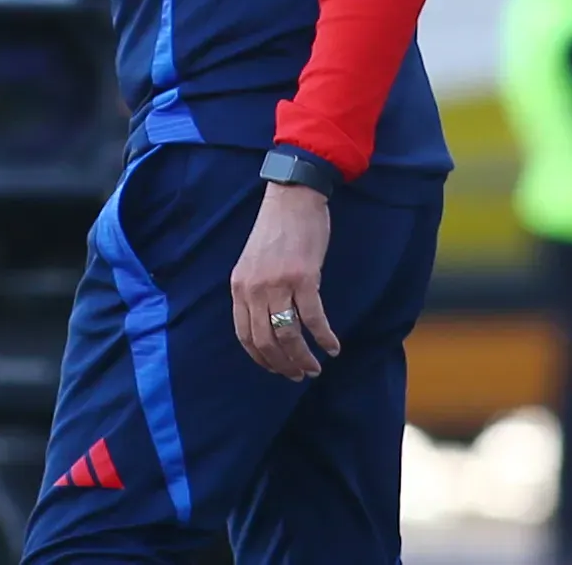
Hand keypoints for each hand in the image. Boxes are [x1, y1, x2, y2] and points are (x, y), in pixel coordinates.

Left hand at [230, 182, 342, 379]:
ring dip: (303, 358)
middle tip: (299, 375)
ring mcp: (277, 284)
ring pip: (288, 336)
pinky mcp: (303, 278)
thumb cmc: (277, 229)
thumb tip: (267, 323)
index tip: (276, 369)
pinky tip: (332, 347)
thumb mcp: (253, 263)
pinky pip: (313, 319)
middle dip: (283, 365)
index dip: (261, 358)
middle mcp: (254, 289)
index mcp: (239, 286)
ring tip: (315, 368)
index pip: (244, 335)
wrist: (292, 197)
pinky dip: (324, 338)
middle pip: (265, 342)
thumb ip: (255, 291)